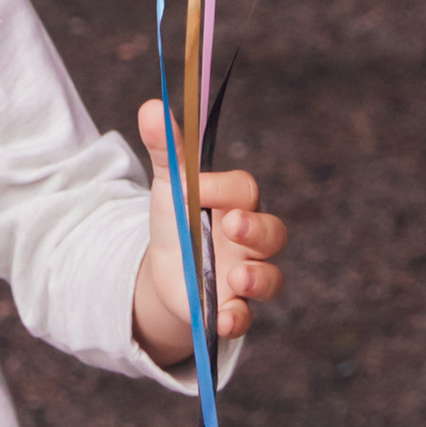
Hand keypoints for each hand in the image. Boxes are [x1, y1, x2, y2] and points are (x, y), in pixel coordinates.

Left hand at [129, 99, 286, 369]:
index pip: (245, 189)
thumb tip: (150, 106)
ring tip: (236, 279)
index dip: (225, 188)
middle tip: (233, 227)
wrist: (167, 266)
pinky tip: (223, 318)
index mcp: (236, 201)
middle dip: (257, 231)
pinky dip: (239, 319)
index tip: (197, 189)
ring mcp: (245, 274)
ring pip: (272, 278)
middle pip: (274, 233)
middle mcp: (250, 239)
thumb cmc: (178, 216)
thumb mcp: (169, 183)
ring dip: (258, 279)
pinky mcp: (234, 307)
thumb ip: (165, 148)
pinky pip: (248, 317)